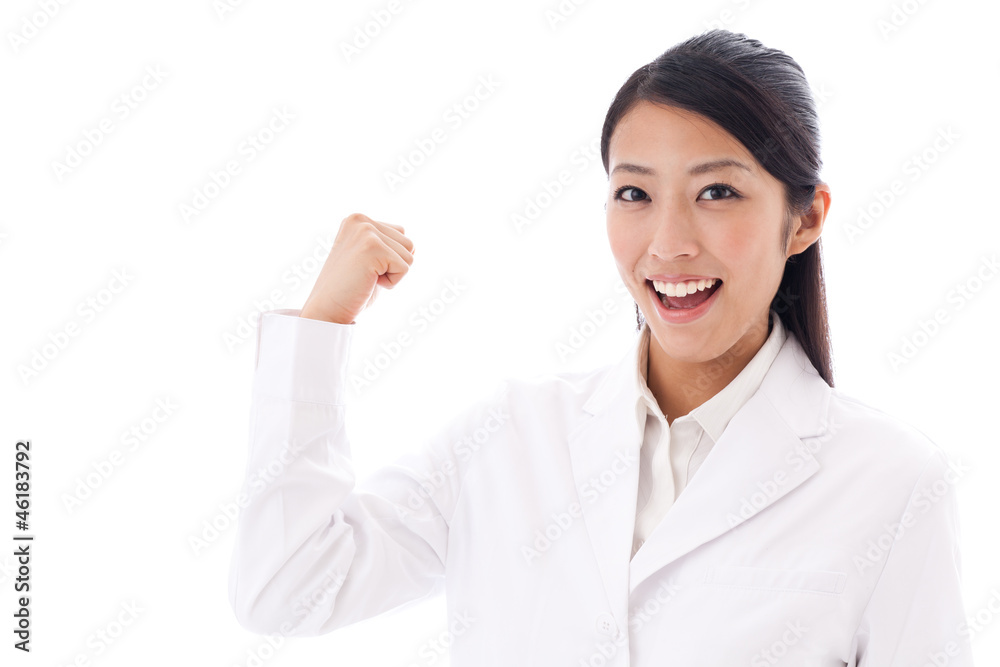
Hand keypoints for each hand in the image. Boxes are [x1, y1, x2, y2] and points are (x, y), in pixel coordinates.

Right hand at [299, 213, 414, 323]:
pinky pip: (405, 268)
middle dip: (394, 266)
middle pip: (408, 243)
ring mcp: (365, 231)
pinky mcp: (372, 247)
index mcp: (358, 219)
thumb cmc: (350, 289)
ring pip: (409, 255)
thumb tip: (413, 246)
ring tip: (367, 277)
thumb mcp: (369, 259)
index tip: (365, 268)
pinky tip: (368, 282)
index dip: (390, 258)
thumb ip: (386, 246)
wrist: (327, 309)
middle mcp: (360, 220)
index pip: (401, 233)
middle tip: (366, 275)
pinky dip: (391, 282)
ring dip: (392, 274)